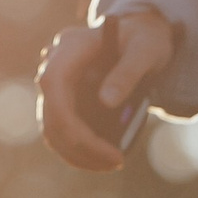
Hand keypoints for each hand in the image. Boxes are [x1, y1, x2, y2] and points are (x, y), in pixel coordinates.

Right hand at [37, 9, 174, 171]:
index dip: (71, 123)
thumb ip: (127, 73)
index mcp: (70, 47)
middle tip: (116, 161)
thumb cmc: (144, 38)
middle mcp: (54, 65)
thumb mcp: (146, 50)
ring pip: (52, 129)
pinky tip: (101, 158)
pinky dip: (78, 149)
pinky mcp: (63, 100)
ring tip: (112, 162)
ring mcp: (56, 85)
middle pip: (51, 115)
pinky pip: (61, 130)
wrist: (139, 35)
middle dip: (80, 147)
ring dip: (77, 153)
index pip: (53, 87)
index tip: (104, 148)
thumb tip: (107, 102)